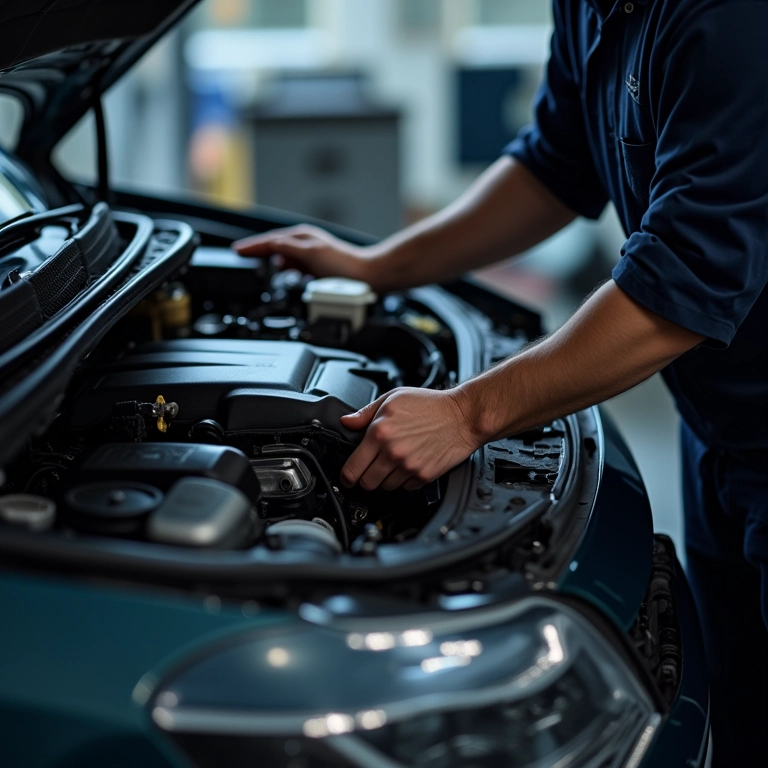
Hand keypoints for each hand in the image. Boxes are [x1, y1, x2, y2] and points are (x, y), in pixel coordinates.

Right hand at [232, 224, 371, 281]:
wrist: (367, 276)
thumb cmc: (344, 265)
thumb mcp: (310, 254)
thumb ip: (289, 249)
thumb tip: (270, 246)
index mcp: (301, 236)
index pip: (270, 241)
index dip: (252, 246)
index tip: (237, 250)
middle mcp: (305, 242)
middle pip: (275, 246)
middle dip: (258, 251)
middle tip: (242, 256)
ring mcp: (311, 254)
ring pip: (284, 256)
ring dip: (272, 261)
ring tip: (259, 267)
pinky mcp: (317, 266)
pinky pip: (294, 265)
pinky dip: (286, 269)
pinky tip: (286, 274)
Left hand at [339, 387, 480, 491]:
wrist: (462, 417)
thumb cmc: (430, 405)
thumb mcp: (393, 399)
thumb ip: (365, 413)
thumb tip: (347, 422)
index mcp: (380, 432)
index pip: (352, 468)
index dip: (346, 476)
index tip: (347, 477)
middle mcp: (392, 452)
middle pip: (367, 483)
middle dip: (365, 479)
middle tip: (369, 470)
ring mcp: (408, 466)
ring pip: (385, 487)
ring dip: (385, 479)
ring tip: (393, 462)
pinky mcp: (423, 476)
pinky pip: (405, 488)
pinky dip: (404, 480)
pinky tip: (409, 464)